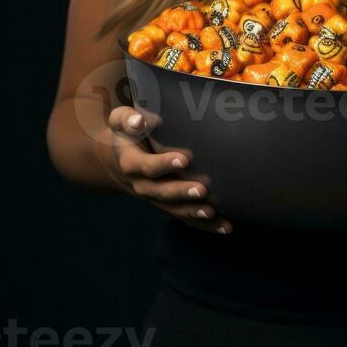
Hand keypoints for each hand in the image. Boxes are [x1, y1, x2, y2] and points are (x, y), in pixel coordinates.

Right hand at [103, 106, 232, 234]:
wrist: (120, 158)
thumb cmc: (128, 132)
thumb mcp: (121, 122)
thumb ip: (127, 119)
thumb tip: (139, 119)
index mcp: (131, 164)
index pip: (147, 166)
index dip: (164, 164)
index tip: (184, 159)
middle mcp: (143, 185)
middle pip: (162, 192)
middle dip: (182, 192)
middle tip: (202, 189)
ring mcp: (156, 198)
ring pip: (174, 210)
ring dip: (193, 212)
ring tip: (212, 212)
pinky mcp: (170, 205)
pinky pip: (186, 217)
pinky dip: (205, 225)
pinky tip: (226, 227)